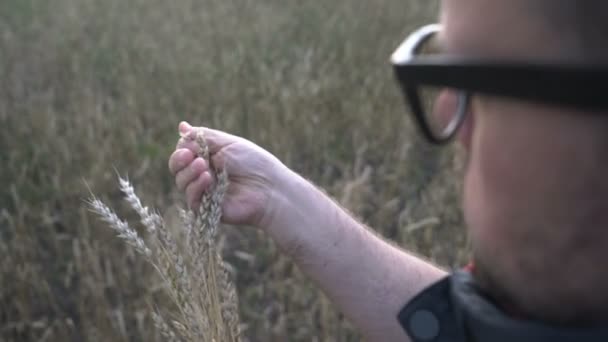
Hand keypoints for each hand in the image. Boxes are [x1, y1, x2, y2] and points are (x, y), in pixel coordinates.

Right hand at [168, 121, 290, 227]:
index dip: (182, 148)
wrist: (270, 187)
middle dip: (178, 160)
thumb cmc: (254, 162)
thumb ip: (204, 136)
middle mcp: (204, 174)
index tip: (190, 144)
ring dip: (188, 172)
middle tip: (189, 155)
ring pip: (181, 182)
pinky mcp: (207, 208)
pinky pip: (190, 199)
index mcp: (208, 158)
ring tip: (203, 166)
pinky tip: (207, 179)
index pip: (183, 152)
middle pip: (177, 168)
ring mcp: (204, 192)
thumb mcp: (228, 143)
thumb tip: (181, 126)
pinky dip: (195, 187)